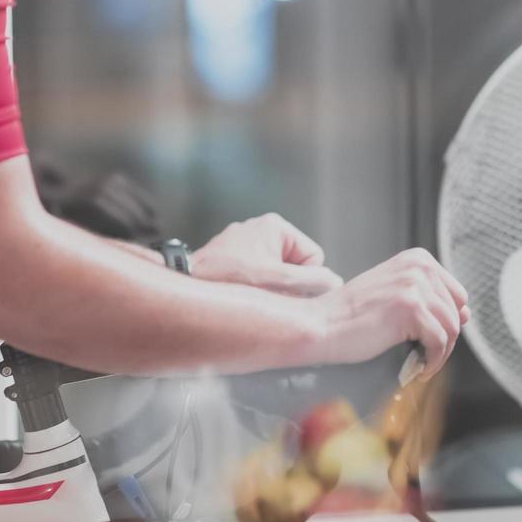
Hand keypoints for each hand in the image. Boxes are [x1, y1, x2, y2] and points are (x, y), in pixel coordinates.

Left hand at [191, 213, 342, 296]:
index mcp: (275, 225)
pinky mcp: (228, 257)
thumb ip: (314, 282)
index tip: (283, 289)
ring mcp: (242, 243)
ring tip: (246, 294)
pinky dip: (250, 287)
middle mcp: (259, 228)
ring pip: (274, 274)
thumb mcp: (280, 283)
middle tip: (264, 295)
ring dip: (267, 289)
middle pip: (294, 266)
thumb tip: (336, 284)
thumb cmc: (229, 281)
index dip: (304, 279)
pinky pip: (254, 275)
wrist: (185, 286)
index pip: (314, 257)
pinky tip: (236, 293)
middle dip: (284, 285)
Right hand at [315, 248, 469, 378]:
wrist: (322, 325)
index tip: (432, 338)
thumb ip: (428, 299)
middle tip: (425, 355)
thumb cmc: (351, 315)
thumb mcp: (394, 294)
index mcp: (417, 259)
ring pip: (451, 329)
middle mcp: (419, 267)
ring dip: (440, 353)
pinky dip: (433, 361)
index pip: (457, 294)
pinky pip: (440, 342)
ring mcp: (415, 285)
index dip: (447, 321)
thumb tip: (466, 313)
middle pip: (457, 312)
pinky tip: (419, 368)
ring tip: (422, 363)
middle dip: (445, 339)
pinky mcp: (411, 308)